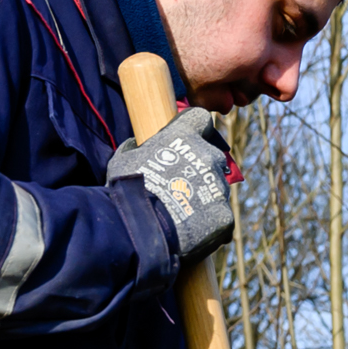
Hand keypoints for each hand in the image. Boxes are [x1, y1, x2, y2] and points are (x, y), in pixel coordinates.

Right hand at [107, 105, 236, 264]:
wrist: (139, 229)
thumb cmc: (126, 189)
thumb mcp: (123, 159)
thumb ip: (136, 148)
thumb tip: (136, 146)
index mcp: (184, 136)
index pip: (200, 118)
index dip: (195, 129)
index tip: (189, 139)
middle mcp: (208, 156)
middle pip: (212, 156)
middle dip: (201, 167)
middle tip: (181, 184)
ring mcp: (219, 186)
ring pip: (217, 187)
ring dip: (204, 195)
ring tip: (183, 210)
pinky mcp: (224, 215)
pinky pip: (220, 216)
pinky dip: (209, 223)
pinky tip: (191, 229)